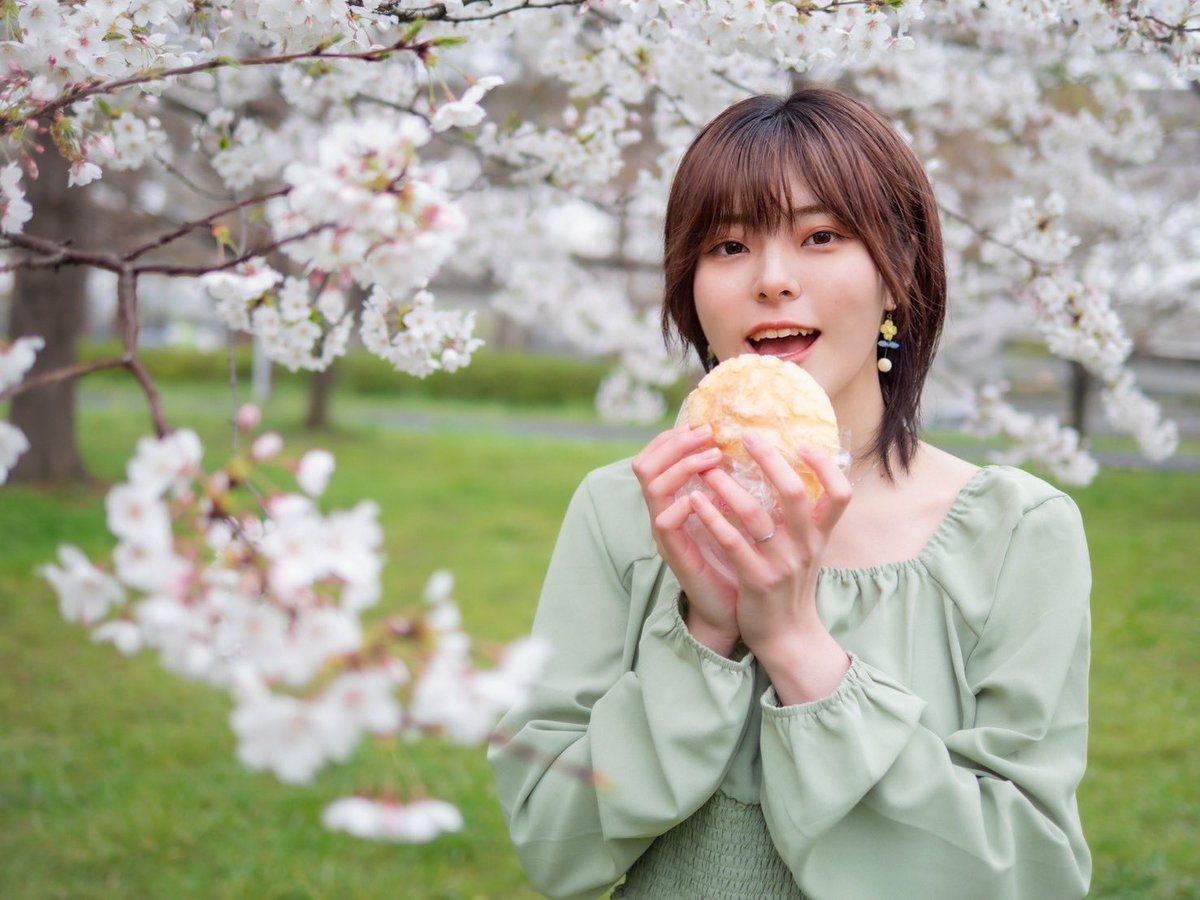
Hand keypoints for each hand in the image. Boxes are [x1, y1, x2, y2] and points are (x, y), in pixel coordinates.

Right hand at [631, 425, 738, 654]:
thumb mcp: (735, 516)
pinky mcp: (674, 554)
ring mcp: (666, 534)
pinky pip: (664, 521)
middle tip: (708, 433)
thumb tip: (754, 449)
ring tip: (714, 456)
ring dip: (682, 465)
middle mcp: (664, 513)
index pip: (655, 457)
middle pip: (644, 465)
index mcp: (676, 501)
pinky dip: (684, 503)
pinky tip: (707, 498)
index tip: (704, 425)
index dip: (673, 437)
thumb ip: (733, 486)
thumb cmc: (738, 561)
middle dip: (676, 443)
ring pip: (652, 486)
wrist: (735, 610)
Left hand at [687, 431, 851, 700]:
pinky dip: (712, 518)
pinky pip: (731, 543)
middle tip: (747, 437)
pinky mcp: (756, 580)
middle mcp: (805, 547)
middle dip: (769, 460)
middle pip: (793, 493)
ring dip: (727, 486)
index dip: (826, 466)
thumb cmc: (792, 587)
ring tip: (707, 468)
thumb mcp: (808, 551)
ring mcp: (781, 564)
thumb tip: (796, 475)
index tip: (803, 443)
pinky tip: (694, 502)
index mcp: (820, 536)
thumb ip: (806, 519)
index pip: (841, 494)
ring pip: (754, 514)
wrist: (788, 637)